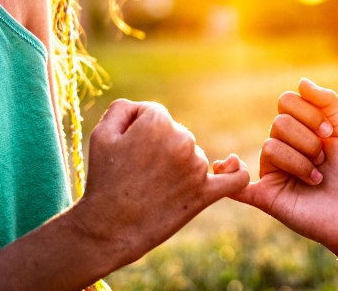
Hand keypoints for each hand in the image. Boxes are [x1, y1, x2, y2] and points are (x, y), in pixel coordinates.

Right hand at [71, 99, 248, 266]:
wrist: (108, 228)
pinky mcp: (205, 194)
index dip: (137, 131)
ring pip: (191, 154)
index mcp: (158, 122)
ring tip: (152, 187)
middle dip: (158, 147)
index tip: (126, 151)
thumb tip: (143, 109)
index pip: (155, 114)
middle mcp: (182, 141)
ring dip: (176, 166)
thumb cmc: (103, 179)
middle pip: (175, 133)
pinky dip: (235, 172)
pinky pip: (233, 179)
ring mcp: (196, 168)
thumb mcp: (101, 134)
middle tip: (136, 172)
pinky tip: (232, 166)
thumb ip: (123, 108)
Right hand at [225, 78, 337, 254]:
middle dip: (308, 141)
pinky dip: (229, 176)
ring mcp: (272, 171)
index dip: (308, 113)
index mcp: (297, 128)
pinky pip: (238, 186)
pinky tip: (230, 167)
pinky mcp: (266, 196)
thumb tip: (301, 81)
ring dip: (300, 162)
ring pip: (269, 147)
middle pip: (279, 124)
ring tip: (317, 178)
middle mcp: (281, 146)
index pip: (286, 101)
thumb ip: (327, 102)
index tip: (329, 134)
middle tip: (324, 159)